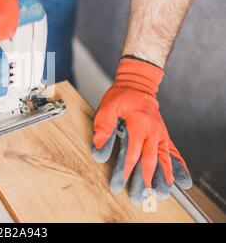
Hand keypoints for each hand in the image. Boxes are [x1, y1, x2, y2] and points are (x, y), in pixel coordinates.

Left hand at [91, 57, 191, 204]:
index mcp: (139, 124)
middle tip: (140, 196)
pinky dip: (177, 167)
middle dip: (144, 180)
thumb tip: (99, 150)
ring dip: (163, 177)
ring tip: (162, 194)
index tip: (119, 183)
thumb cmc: (122, 96)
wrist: (138, 84)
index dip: (125, 170)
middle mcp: (153, 132)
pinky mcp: (163, 136)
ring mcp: (160, 135)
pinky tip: (181, 180)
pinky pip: (173, 153)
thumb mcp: (107, 108)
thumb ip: (103, 128)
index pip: (132, 152)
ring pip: (164, 160)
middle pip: (150, 161)